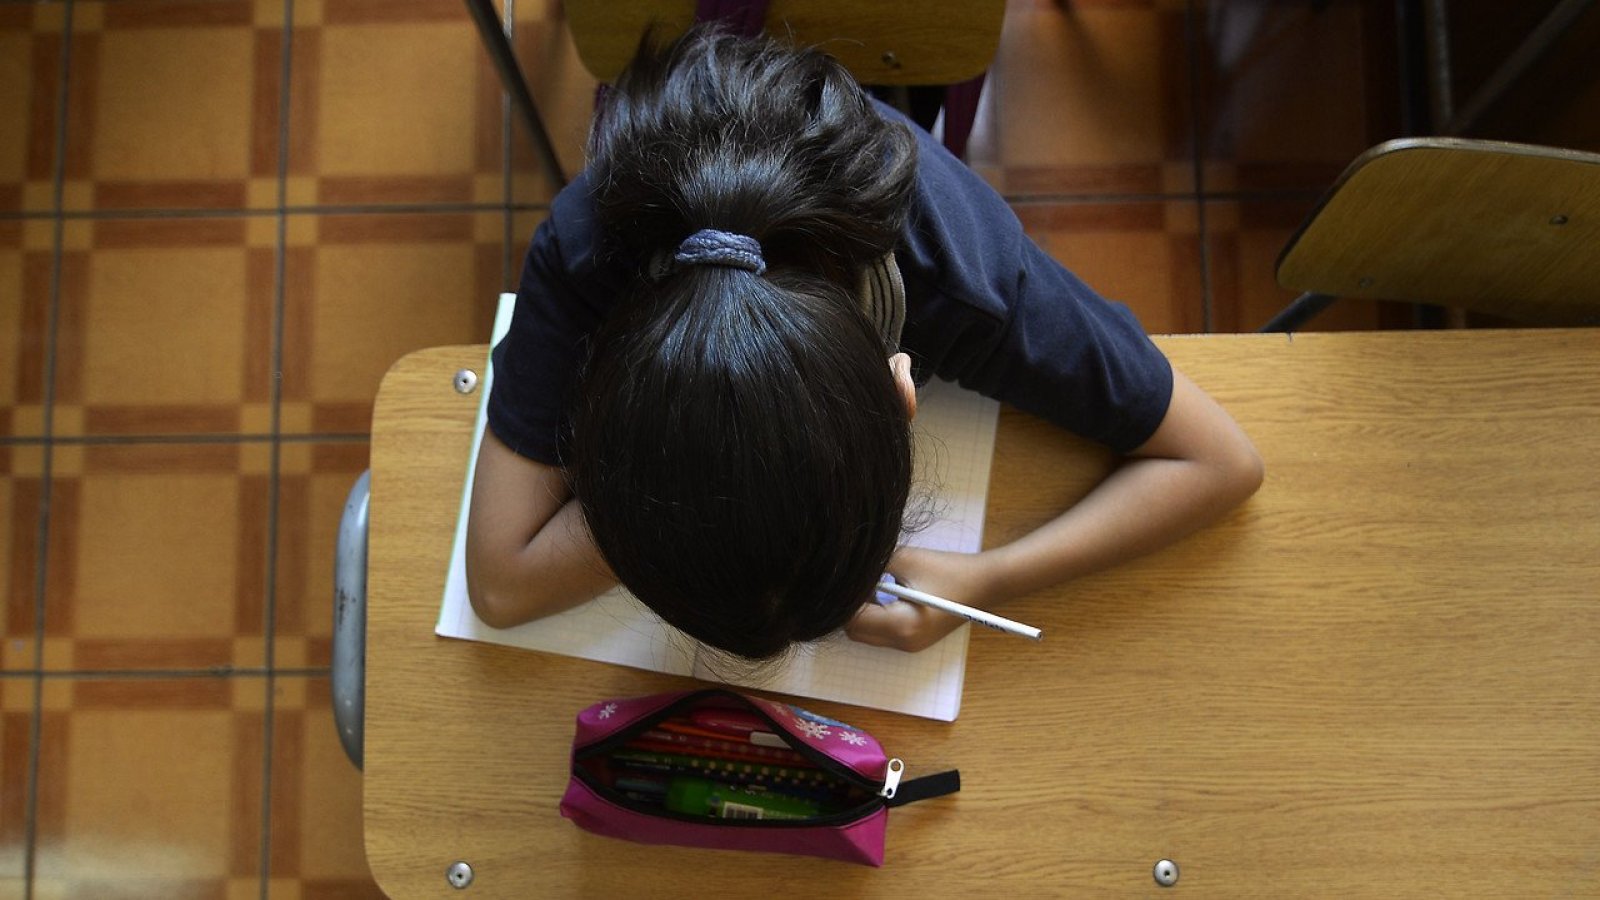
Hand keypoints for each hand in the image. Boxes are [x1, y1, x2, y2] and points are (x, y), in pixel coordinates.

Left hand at [845, 546, 992, 652]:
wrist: (984, 583)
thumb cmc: (947, 569)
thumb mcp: (903, 560)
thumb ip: (871, 568)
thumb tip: (846, 571)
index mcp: (900, 626)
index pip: (852, 619)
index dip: (844, 599)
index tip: (844, 577)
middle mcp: (902, 643)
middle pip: (855, 632)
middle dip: (850, 608)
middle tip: (859, 581)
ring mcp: (909, 646)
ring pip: (867, 634)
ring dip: (863, 613)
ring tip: (875, 585)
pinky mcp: (914, 641)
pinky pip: (883, 633)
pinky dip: (877, 617)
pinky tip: (887, 594)